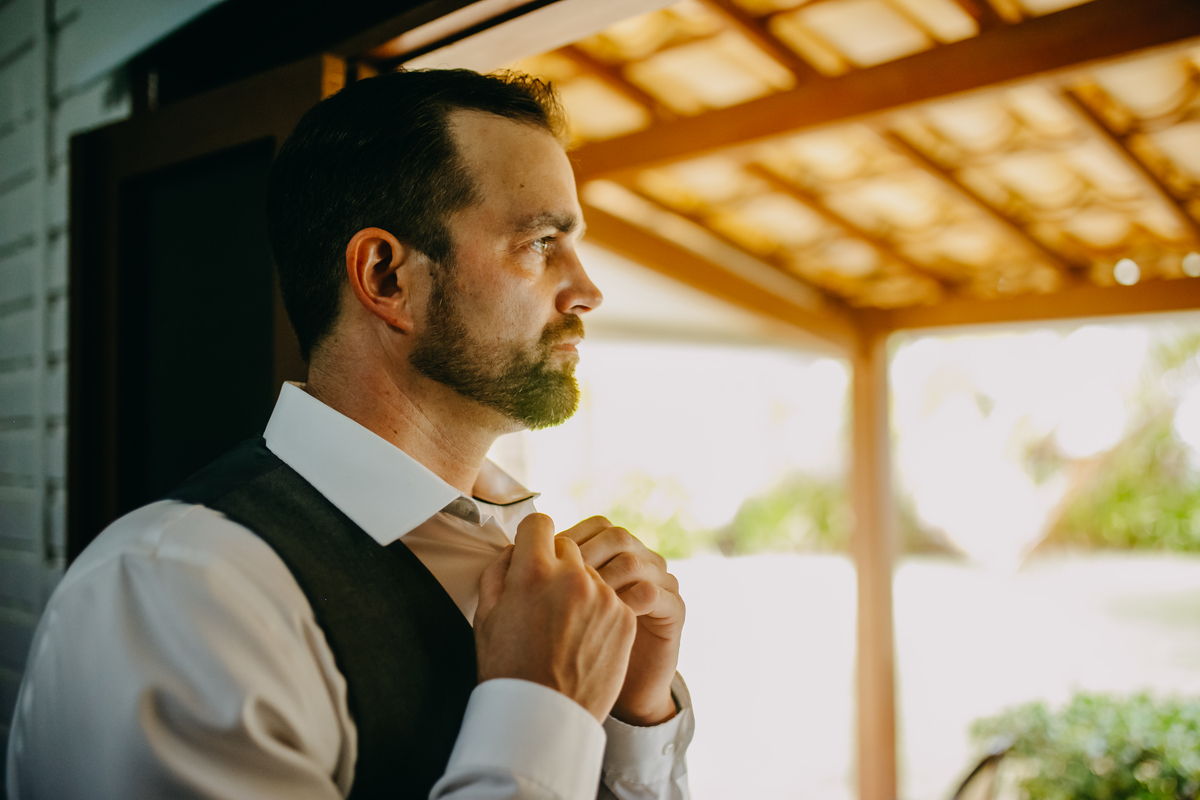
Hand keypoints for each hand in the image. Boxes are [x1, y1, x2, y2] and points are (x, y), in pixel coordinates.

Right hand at [474, 513, 636, 723]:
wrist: (545, 717)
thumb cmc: (509, 668)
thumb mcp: (487, 616)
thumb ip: (500, 570)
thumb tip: (516, 548)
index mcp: (533, 571)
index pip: (539, 523)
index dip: (533, 537)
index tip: (533, 550)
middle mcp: (572, 576)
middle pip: (568, 545)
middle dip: (556, 563)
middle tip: (547, 596)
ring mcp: (603, 596)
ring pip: (592, 571)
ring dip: (580, 586)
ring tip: (565, 624)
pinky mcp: (624, 616)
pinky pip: (612, 595)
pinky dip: (600, 608)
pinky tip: (584, 636)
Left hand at [558, 517, 684, 726]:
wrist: (608, 693)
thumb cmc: (572, 651)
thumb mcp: (553, 609)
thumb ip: (540, 578)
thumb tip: (508, 552)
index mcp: (611, 554)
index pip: (594, 527)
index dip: (567, 537)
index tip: (539, 558)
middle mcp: (638, 561)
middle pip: (616, 536)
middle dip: (584, 554)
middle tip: (558, 577)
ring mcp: (658, 583)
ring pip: (634, 561)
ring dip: (602, 576)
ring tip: (578, 597)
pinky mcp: (672, 610)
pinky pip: (654, 593)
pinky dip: (627, 599)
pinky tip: (603, 615)